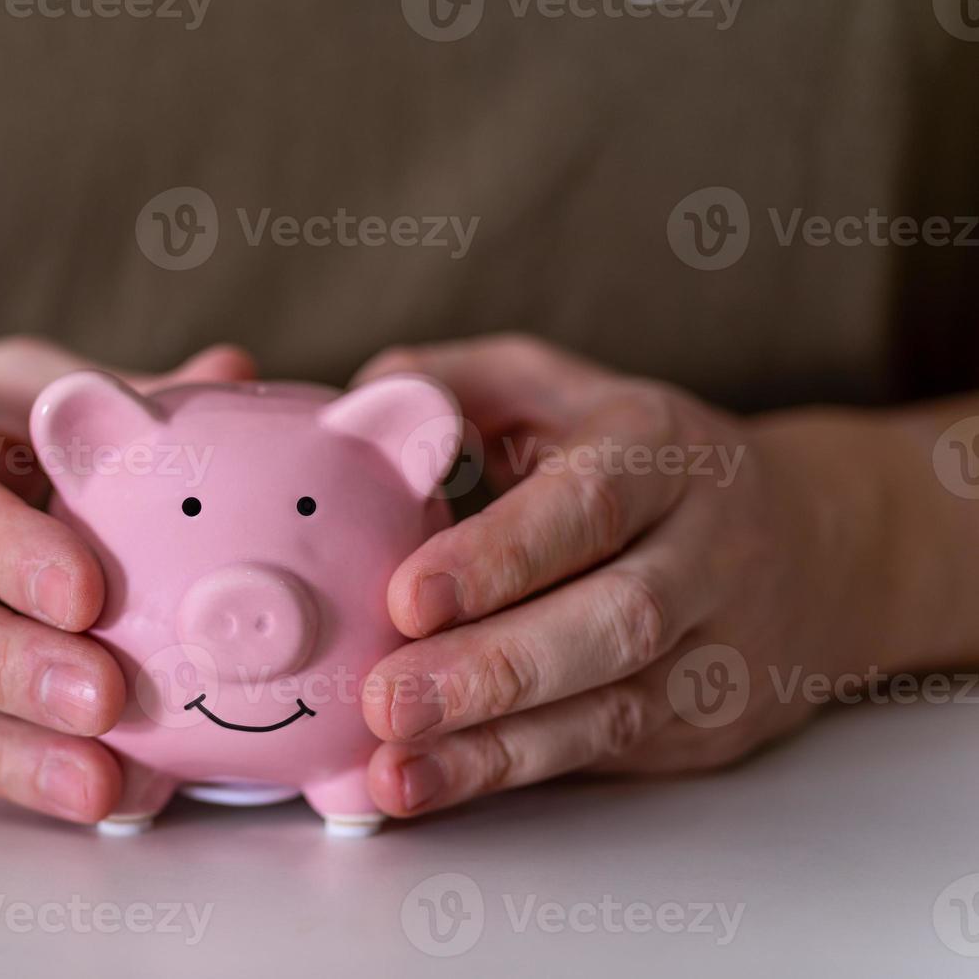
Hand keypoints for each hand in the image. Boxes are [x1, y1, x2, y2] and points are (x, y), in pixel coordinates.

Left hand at [355, 335, 902, 816]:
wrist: (815, 546)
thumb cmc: (637, 459)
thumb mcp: (554, 388)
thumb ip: (452, 387)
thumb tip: (356, 415)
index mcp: (661, 452)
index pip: (590, 505)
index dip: (502, 554)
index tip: (407, 597)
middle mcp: (707, 551)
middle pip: (617, 621)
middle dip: (495, 669)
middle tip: (388, 701)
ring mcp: (719, 650)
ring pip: (616, 709)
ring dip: (497, 751)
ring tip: (398, 770)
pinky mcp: (708, 727)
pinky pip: (605, 756)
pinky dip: (513, 775)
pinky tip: (432, 784)